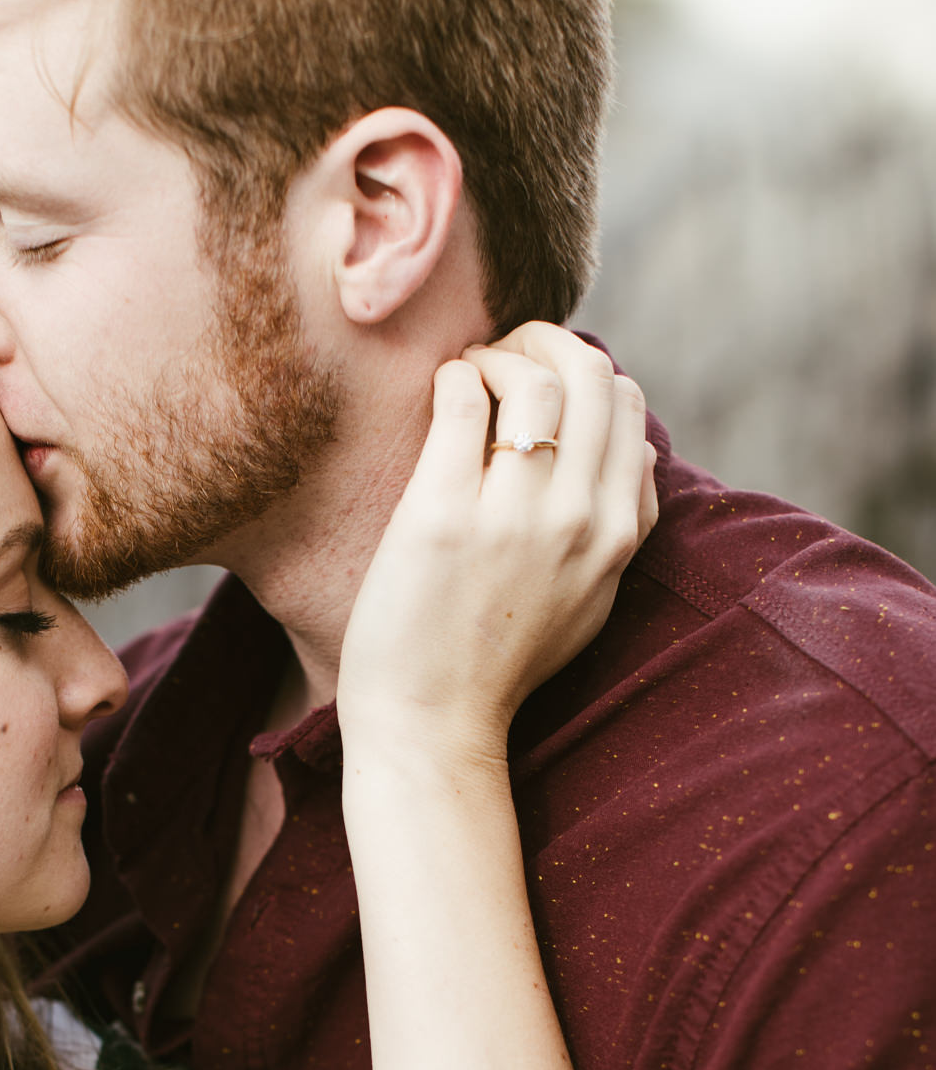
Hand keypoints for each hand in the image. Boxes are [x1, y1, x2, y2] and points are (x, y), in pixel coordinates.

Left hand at [337, 323, 657, 765]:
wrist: (432, 725)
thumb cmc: (498, 662)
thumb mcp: (590, 598)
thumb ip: (621, 524)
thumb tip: (637, 446)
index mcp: (618, 536)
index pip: (627, 408)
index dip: (583, 376)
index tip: (540, 387)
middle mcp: (579, 520)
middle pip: (590, 375)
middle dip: (545, 344)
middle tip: (500, 359)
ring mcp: (513, 517)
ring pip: (533, 377)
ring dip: (496, 355)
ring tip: (467, 375)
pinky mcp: (443, 515)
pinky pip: (462, 400)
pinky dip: (453, 377)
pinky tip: (440, 393)